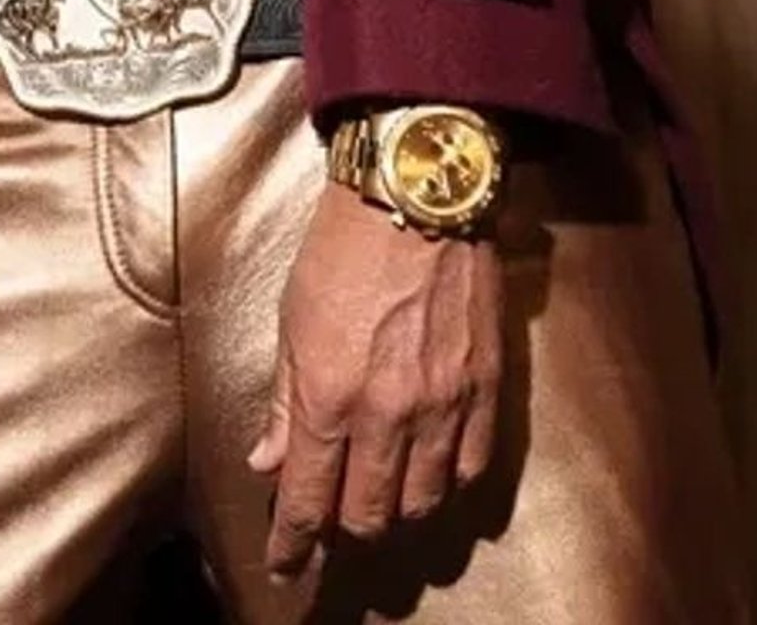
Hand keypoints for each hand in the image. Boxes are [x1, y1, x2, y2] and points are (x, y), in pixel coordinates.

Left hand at [248, 181, 503, 580]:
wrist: (416, 190)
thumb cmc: (342, 245)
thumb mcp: (292, 317)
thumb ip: (285, 400)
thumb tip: (268, 462)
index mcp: (330, 395)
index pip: (310, 501)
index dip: (295, 544)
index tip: (286, 565)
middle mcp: (388, 413)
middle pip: (370, 515)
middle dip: (345, 530)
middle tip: (332, 526)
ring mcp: (444, 404)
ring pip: (424, 502)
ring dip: (397, 512)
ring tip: (381, 501)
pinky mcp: (487, 388)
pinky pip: (473, 467)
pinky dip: (449, 485)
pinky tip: (433, 476)